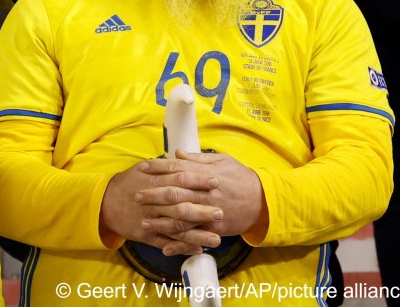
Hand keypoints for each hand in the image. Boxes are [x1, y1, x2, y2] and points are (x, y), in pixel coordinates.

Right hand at [100, 159, 222, 255]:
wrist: (104, 203)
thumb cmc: (126, 184)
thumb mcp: (141, 169)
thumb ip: (163, 164)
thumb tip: (183, 156)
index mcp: (152, 182)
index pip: (179, 179)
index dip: (198, 180)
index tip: (216, 181)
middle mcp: (152, 202)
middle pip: (180, 205)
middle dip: (201, 210)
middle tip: (221, 212)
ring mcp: (149, 220)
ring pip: (176, 228)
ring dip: (197, 234)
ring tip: (217, 239)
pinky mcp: (146, 235)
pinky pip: (166, 242)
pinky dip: (182, 247)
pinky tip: (198, 249)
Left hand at [137, 151, 266, 253]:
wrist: (264, 200)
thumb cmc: (241, 177)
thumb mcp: (222, 160)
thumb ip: (198, 159)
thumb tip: (177, 153)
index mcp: (205, 174)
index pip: (176, 169)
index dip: (158, 168)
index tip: (142, 168)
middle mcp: (205, 193)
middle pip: (174, 194)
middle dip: (153, 195)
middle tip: (135, 195)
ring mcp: (209, 212)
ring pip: (181, 218)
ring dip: (161, 222)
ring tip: (143, 223)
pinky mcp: (215, 229)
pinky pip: (194, 237)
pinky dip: (179, 244)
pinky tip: (164, 247)